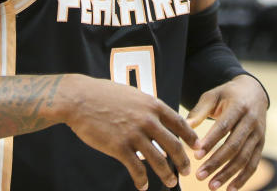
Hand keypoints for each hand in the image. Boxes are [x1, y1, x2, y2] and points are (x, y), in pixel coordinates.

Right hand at [62, 75, 198, 189]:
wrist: (79, 99)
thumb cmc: (103, 94)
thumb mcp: (131, 95)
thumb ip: (146, 108)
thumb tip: (157, 120)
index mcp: (152, 105)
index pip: (180, 123)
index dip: (190, 137)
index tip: (197, 147)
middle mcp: (147, 120)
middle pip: (174, 145)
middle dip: (182, 161)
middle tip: (186, 171)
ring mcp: (134, 134)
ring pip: (159, 160)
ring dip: (167, 175)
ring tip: (170, 182)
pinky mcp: (120, 147)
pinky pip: (136, 169)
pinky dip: (142, 180)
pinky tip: (142, 186)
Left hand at [186, 75, 268, 189]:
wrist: (253, 91)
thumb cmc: (227, 94)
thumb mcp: (213, 96)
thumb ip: (198, 111)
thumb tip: (184, 128)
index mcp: (238, 106)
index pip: (224, 127)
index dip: (211, 142)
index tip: (196, 155)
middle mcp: (251, 121)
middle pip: (234, 146)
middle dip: (216, 162)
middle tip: (199, 175)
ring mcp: (259, 134)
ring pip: (244, 158)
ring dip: (228, 174)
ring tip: (211, 185)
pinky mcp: (261, 144)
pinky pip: (253, 164)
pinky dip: (243, 178)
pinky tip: (230, 188)